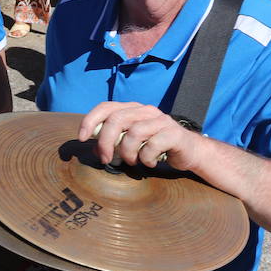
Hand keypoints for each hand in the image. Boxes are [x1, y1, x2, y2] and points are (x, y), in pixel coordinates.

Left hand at [77, 102, 208, 171]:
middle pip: (117, 120)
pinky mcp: (174, 133)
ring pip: (134, 133)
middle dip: (106, 143)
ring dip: (128, 153)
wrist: (188, 152)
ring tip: (132, 162)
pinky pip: (153, 146)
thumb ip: (113, 144)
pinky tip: (149, 163)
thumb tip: (94, 151)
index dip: (90, 120)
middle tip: (106, 160)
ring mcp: (161, 120)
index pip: (106, 107)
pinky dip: (147, 159)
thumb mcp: (131, 144)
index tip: (81, 138)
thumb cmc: (155, 147)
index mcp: (132, 109)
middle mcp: (146, 110)